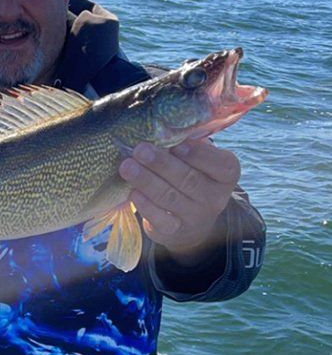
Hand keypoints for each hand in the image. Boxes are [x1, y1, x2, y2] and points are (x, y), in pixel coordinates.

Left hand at [118, 139, 239, 261]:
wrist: (190, 221)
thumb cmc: (191, 176)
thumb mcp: (198, 160)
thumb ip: (188, 142)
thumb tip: (165, 122)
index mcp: (226, 174)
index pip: (219, 164)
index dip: (198, 154)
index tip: (176, 144)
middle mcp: (215, 198)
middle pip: (188, 179)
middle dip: (162, 164)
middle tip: (140, 149)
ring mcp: (196, 217)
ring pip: (170, 197)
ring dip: (147, 180)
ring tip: (127, 166)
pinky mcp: (175, 232)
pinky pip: (160, 219)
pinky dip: (146, 205)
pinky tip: (133, 192)